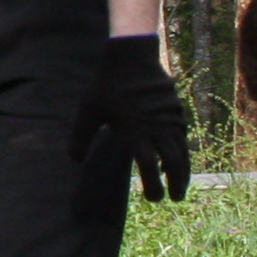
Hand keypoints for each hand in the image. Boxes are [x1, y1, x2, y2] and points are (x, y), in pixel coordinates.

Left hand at [68, 34, 193, 201]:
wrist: (132, 56)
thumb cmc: (107, 85)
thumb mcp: (88, 110)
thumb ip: (81, 136)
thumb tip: (72, 160)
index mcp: (135, 130)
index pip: (149, 165)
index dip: (153, 184)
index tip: (154, 199)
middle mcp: (156, 126)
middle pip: (172, 161)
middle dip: (176, 183)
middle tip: (175, 199)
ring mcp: (170, 117)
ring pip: (182, 149)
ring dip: (184, 170)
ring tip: (182, 186)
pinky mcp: (176, 109)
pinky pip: (183, 135)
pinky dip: (183, 151)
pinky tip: (177, 160)